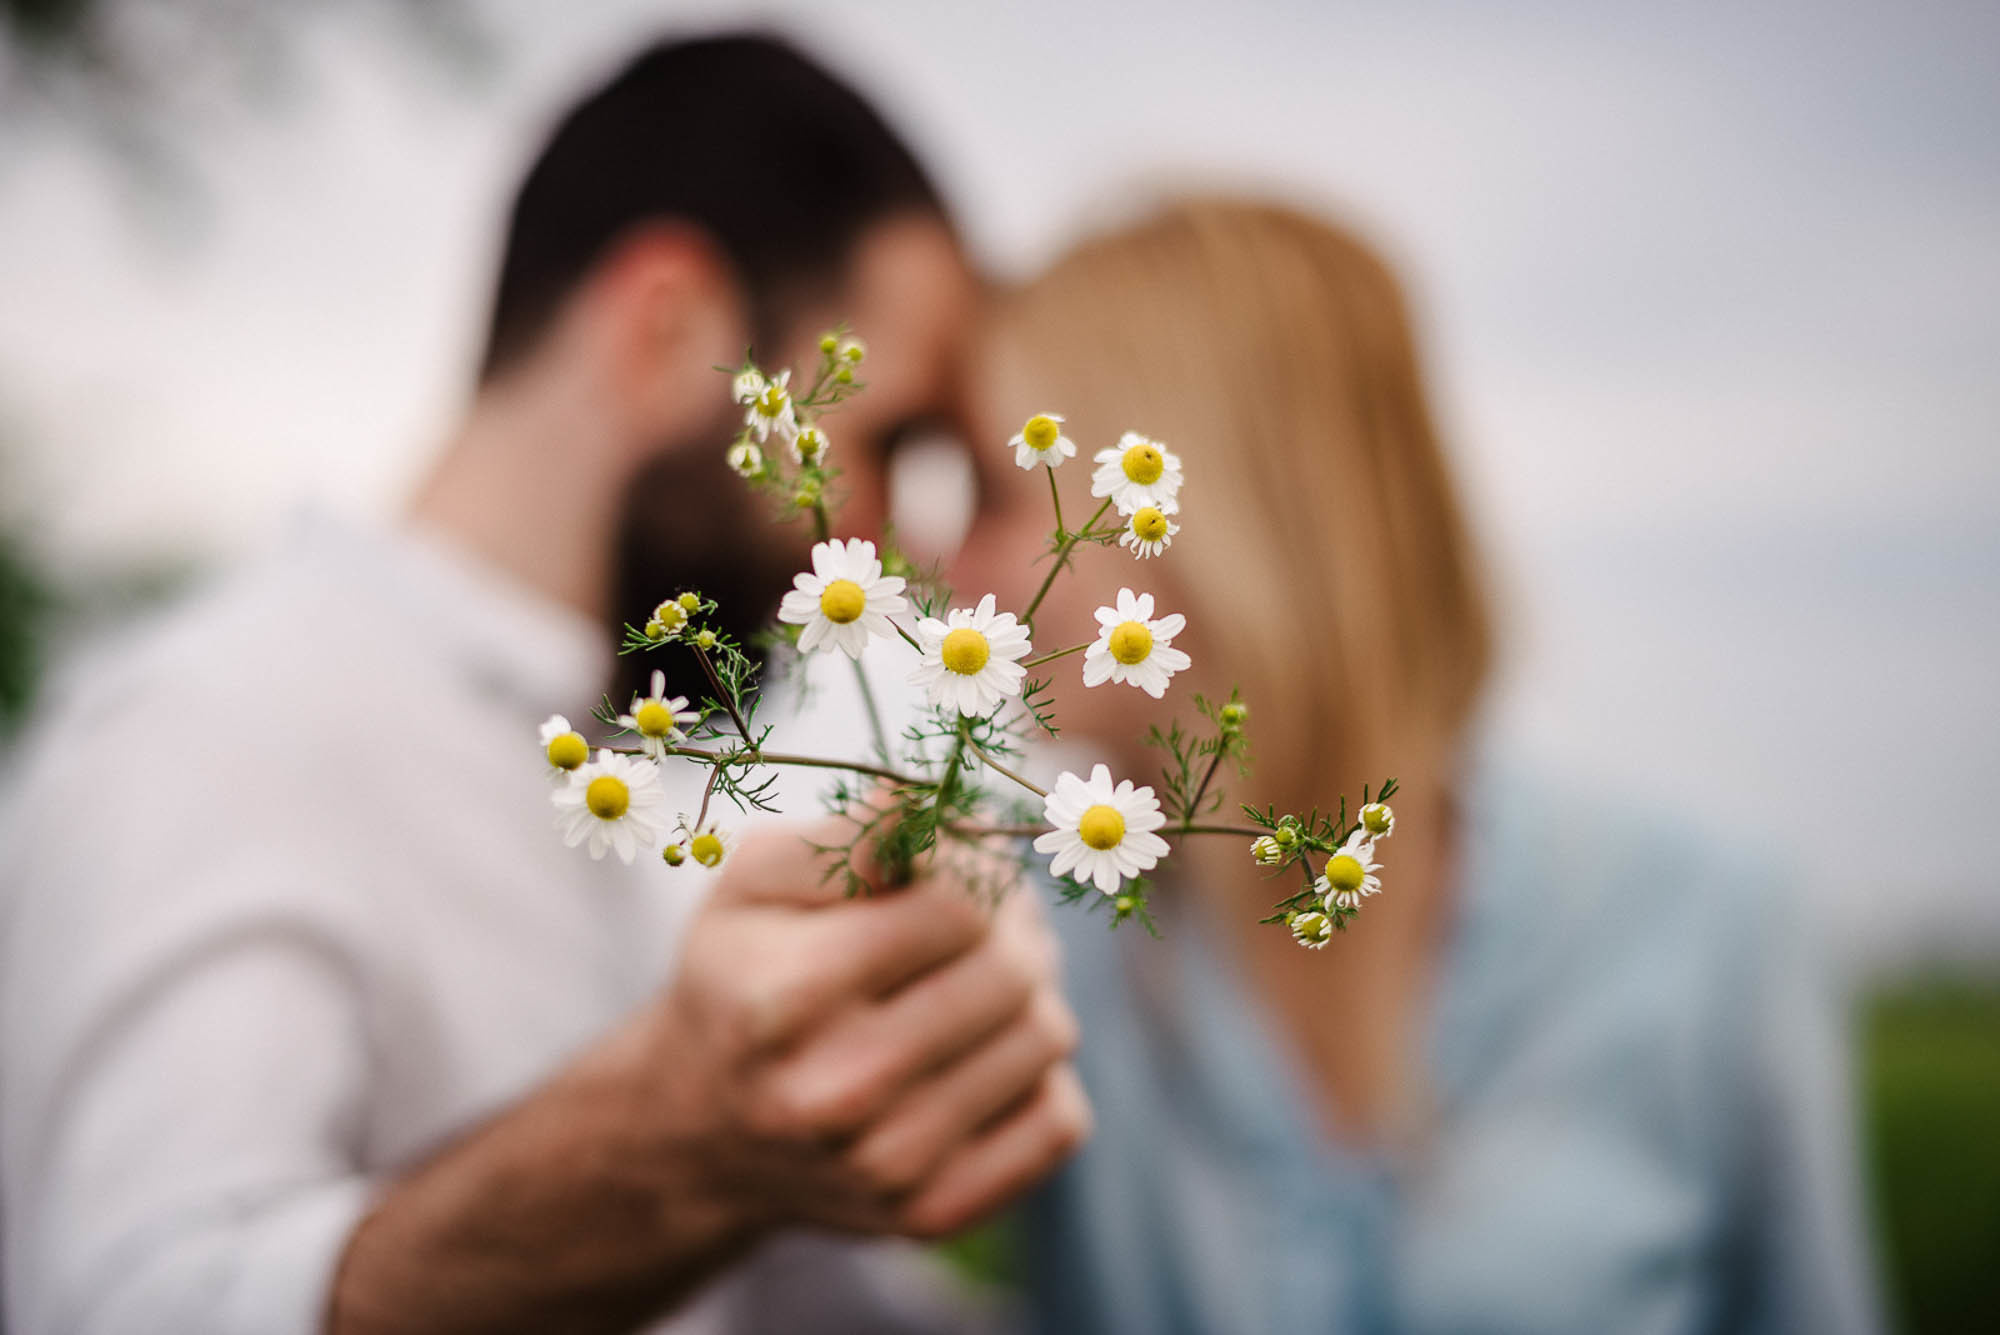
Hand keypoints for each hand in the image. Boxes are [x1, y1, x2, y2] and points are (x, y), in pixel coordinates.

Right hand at [645, 819, 1090, 1239]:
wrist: (701, 1126)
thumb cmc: (742, 973)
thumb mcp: (758, 881)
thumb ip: (852, 834)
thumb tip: (938, 804)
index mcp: (784, 999)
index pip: (960, 902)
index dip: (969, 862)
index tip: (944, 862)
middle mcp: (835, 1097)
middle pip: (1014, 970)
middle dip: (1009, 923)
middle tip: (977, 917)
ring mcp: (888, 1169)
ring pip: (1050, 1037)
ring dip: (1028, 994)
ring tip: (971, 983)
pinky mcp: (934, 1213)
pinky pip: (1061, 1120)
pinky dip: (1036, 1076)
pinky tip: (976, 1059)